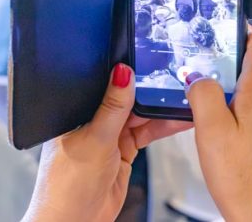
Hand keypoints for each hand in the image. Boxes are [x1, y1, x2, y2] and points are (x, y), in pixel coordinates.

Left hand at [23, 64, 190, 221]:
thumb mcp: (95, 139)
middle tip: (176, 83)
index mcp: (77, 113)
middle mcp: (93, 122)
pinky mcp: (124, 151)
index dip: (129, 76)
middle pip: (128, 100)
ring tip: (185, 101)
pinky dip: (164, 127)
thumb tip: (123, 73)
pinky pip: (147, 133)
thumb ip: (113, 107)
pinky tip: (179, 120)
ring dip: (162, 111)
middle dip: (152, 93)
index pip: (106, 87)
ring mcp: (110, 138)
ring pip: (142, 117)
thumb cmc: (67, 186)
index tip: (153, 65)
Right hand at [186, 33, 251, 220]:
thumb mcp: (212, 130)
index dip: (244, 30)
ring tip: (201, 83)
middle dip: (229, 54)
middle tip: (202, 53)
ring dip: (228, 79)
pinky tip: (212, 114)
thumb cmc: (241, 176)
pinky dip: (231, 100)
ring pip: (250, 84)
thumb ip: (203, 95)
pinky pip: (249, 104)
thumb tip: (197, 73)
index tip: (224, 24)